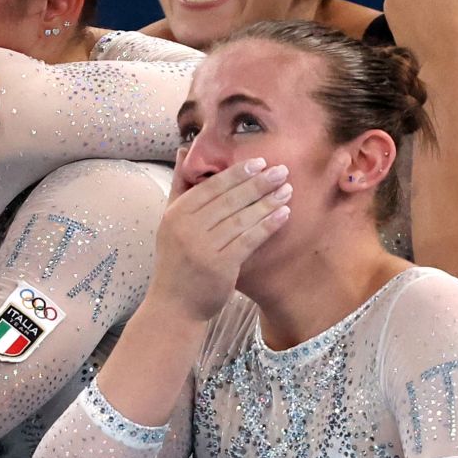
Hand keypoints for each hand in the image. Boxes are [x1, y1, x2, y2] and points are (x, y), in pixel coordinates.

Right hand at [148, 157, 291, 321]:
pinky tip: (283, 214)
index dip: (237, 173)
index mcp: (176, 213)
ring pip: (241, 218)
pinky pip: (249, 239)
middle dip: (258, 183)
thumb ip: (180, 187)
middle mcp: (187, 228)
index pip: (211, 187)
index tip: (260, 162)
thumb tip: (183, 151)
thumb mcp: (170, 222)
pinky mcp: (221, 265)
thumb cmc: (176, 262)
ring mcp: (203, 247)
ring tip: (287, 190)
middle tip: (282, 170)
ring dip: (267, 202)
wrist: (175, 306)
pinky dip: (267, 224)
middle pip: (229, 199)